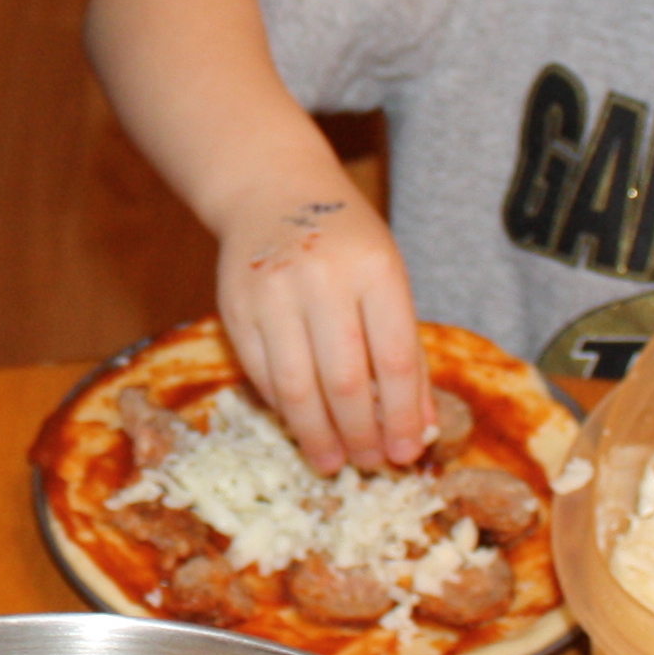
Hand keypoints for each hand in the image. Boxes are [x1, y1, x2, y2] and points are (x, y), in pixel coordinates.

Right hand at [217, 188, 427, 473]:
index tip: (404, 453)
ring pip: (296, 387)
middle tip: (369, 464)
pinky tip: (301, 423)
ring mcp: (272, 292)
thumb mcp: (390, 280)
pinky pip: (262, 374)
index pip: (394, 359)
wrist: (272, 190)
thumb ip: (406, 352)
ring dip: (316, 435)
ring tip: (332, 461)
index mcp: (375, 269)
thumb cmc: (346, 242)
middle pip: (344, 381)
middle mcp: (322, 279)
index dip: (400, 416)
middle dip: (360, 434)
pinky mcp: (235, 306)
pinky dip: (284, 408)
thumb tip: (418, 429)